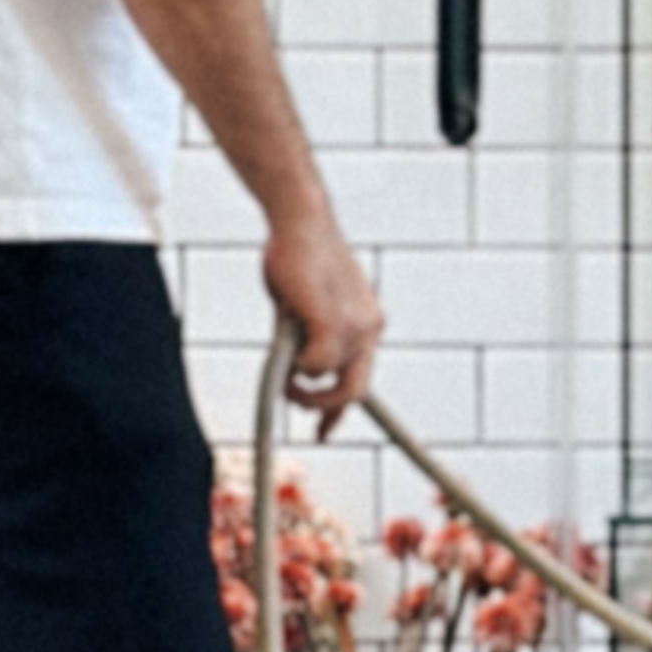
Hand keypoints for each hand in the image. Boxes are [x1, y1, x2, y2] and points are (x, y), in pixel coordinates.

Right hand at [265, 205, 383, 420]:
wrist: (301, 220)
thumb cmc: (299, 255)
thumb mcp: (307, 305)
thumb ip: (306, 338)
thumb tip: (294, 370)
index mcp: (367, 324)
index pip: (361, 378)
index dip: (340, 410)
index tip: (324, 431)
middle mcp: (369, 328)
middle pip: (355, 392)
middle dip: (323, 407)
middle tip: (296, 403)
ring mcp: (356, 327)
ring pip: (327, 377)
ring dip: (300, 377)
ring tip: (282, 354)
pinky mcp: (335, 323)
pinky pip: (316, 366)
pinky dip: (297, 364)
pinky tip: (287, 336)